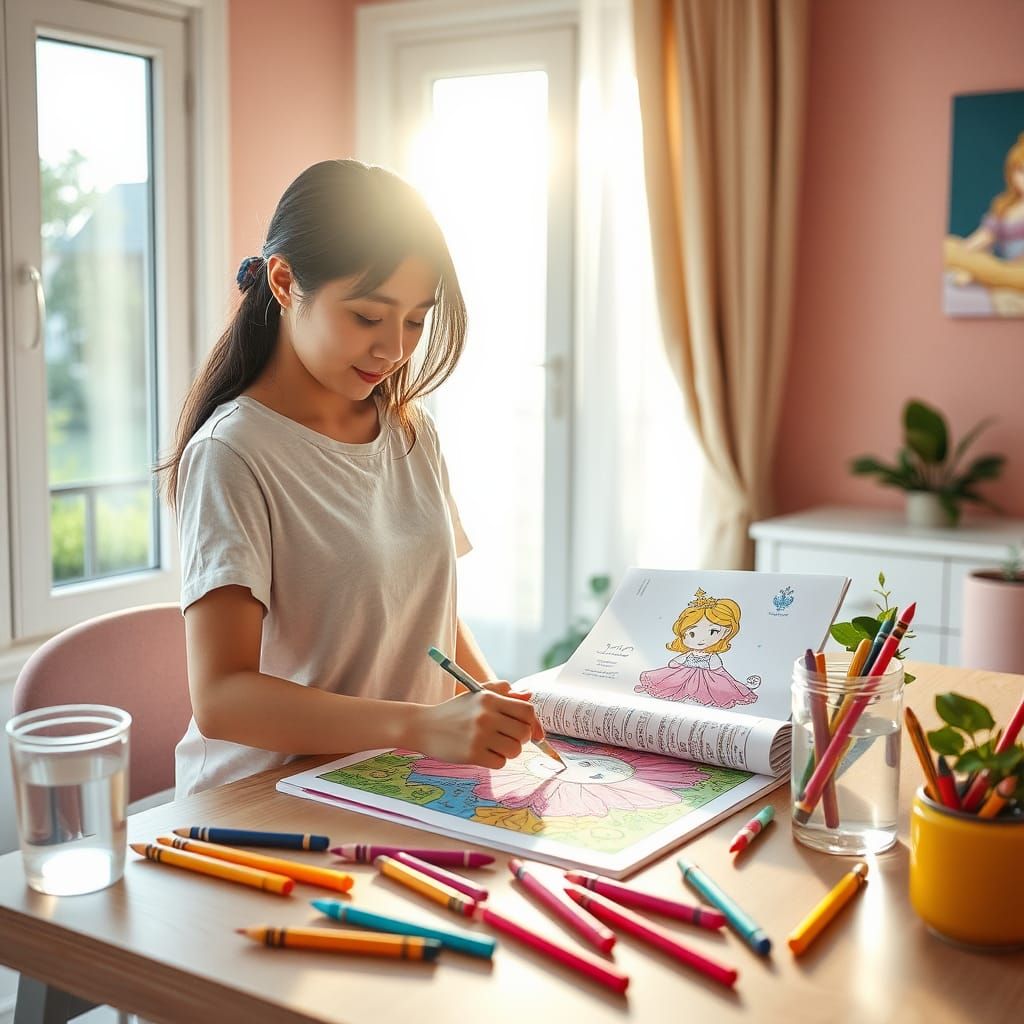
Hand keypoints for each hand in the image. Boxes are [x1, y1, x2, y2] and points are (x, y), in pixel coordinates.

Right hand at [416, 681, 544, 768]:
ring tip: (495, 746)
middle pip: (524, 733)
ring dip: (509, 751)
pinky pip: (500, 763)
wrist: (424, 726)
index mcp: (489, 698)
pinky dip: (496, 760)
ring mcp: (478, 735)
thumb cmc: (455, 711)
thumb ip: (503, 693)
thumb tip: (529, 696)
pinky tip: (484, 753)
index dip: (534, 723)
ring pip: (515, 750)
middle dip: (521, 739)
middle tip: (508, 738)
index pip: (527, 711)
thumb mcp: (476, 694)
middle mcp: (485, 715)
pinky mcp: (472, 754)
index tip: (534, 732)